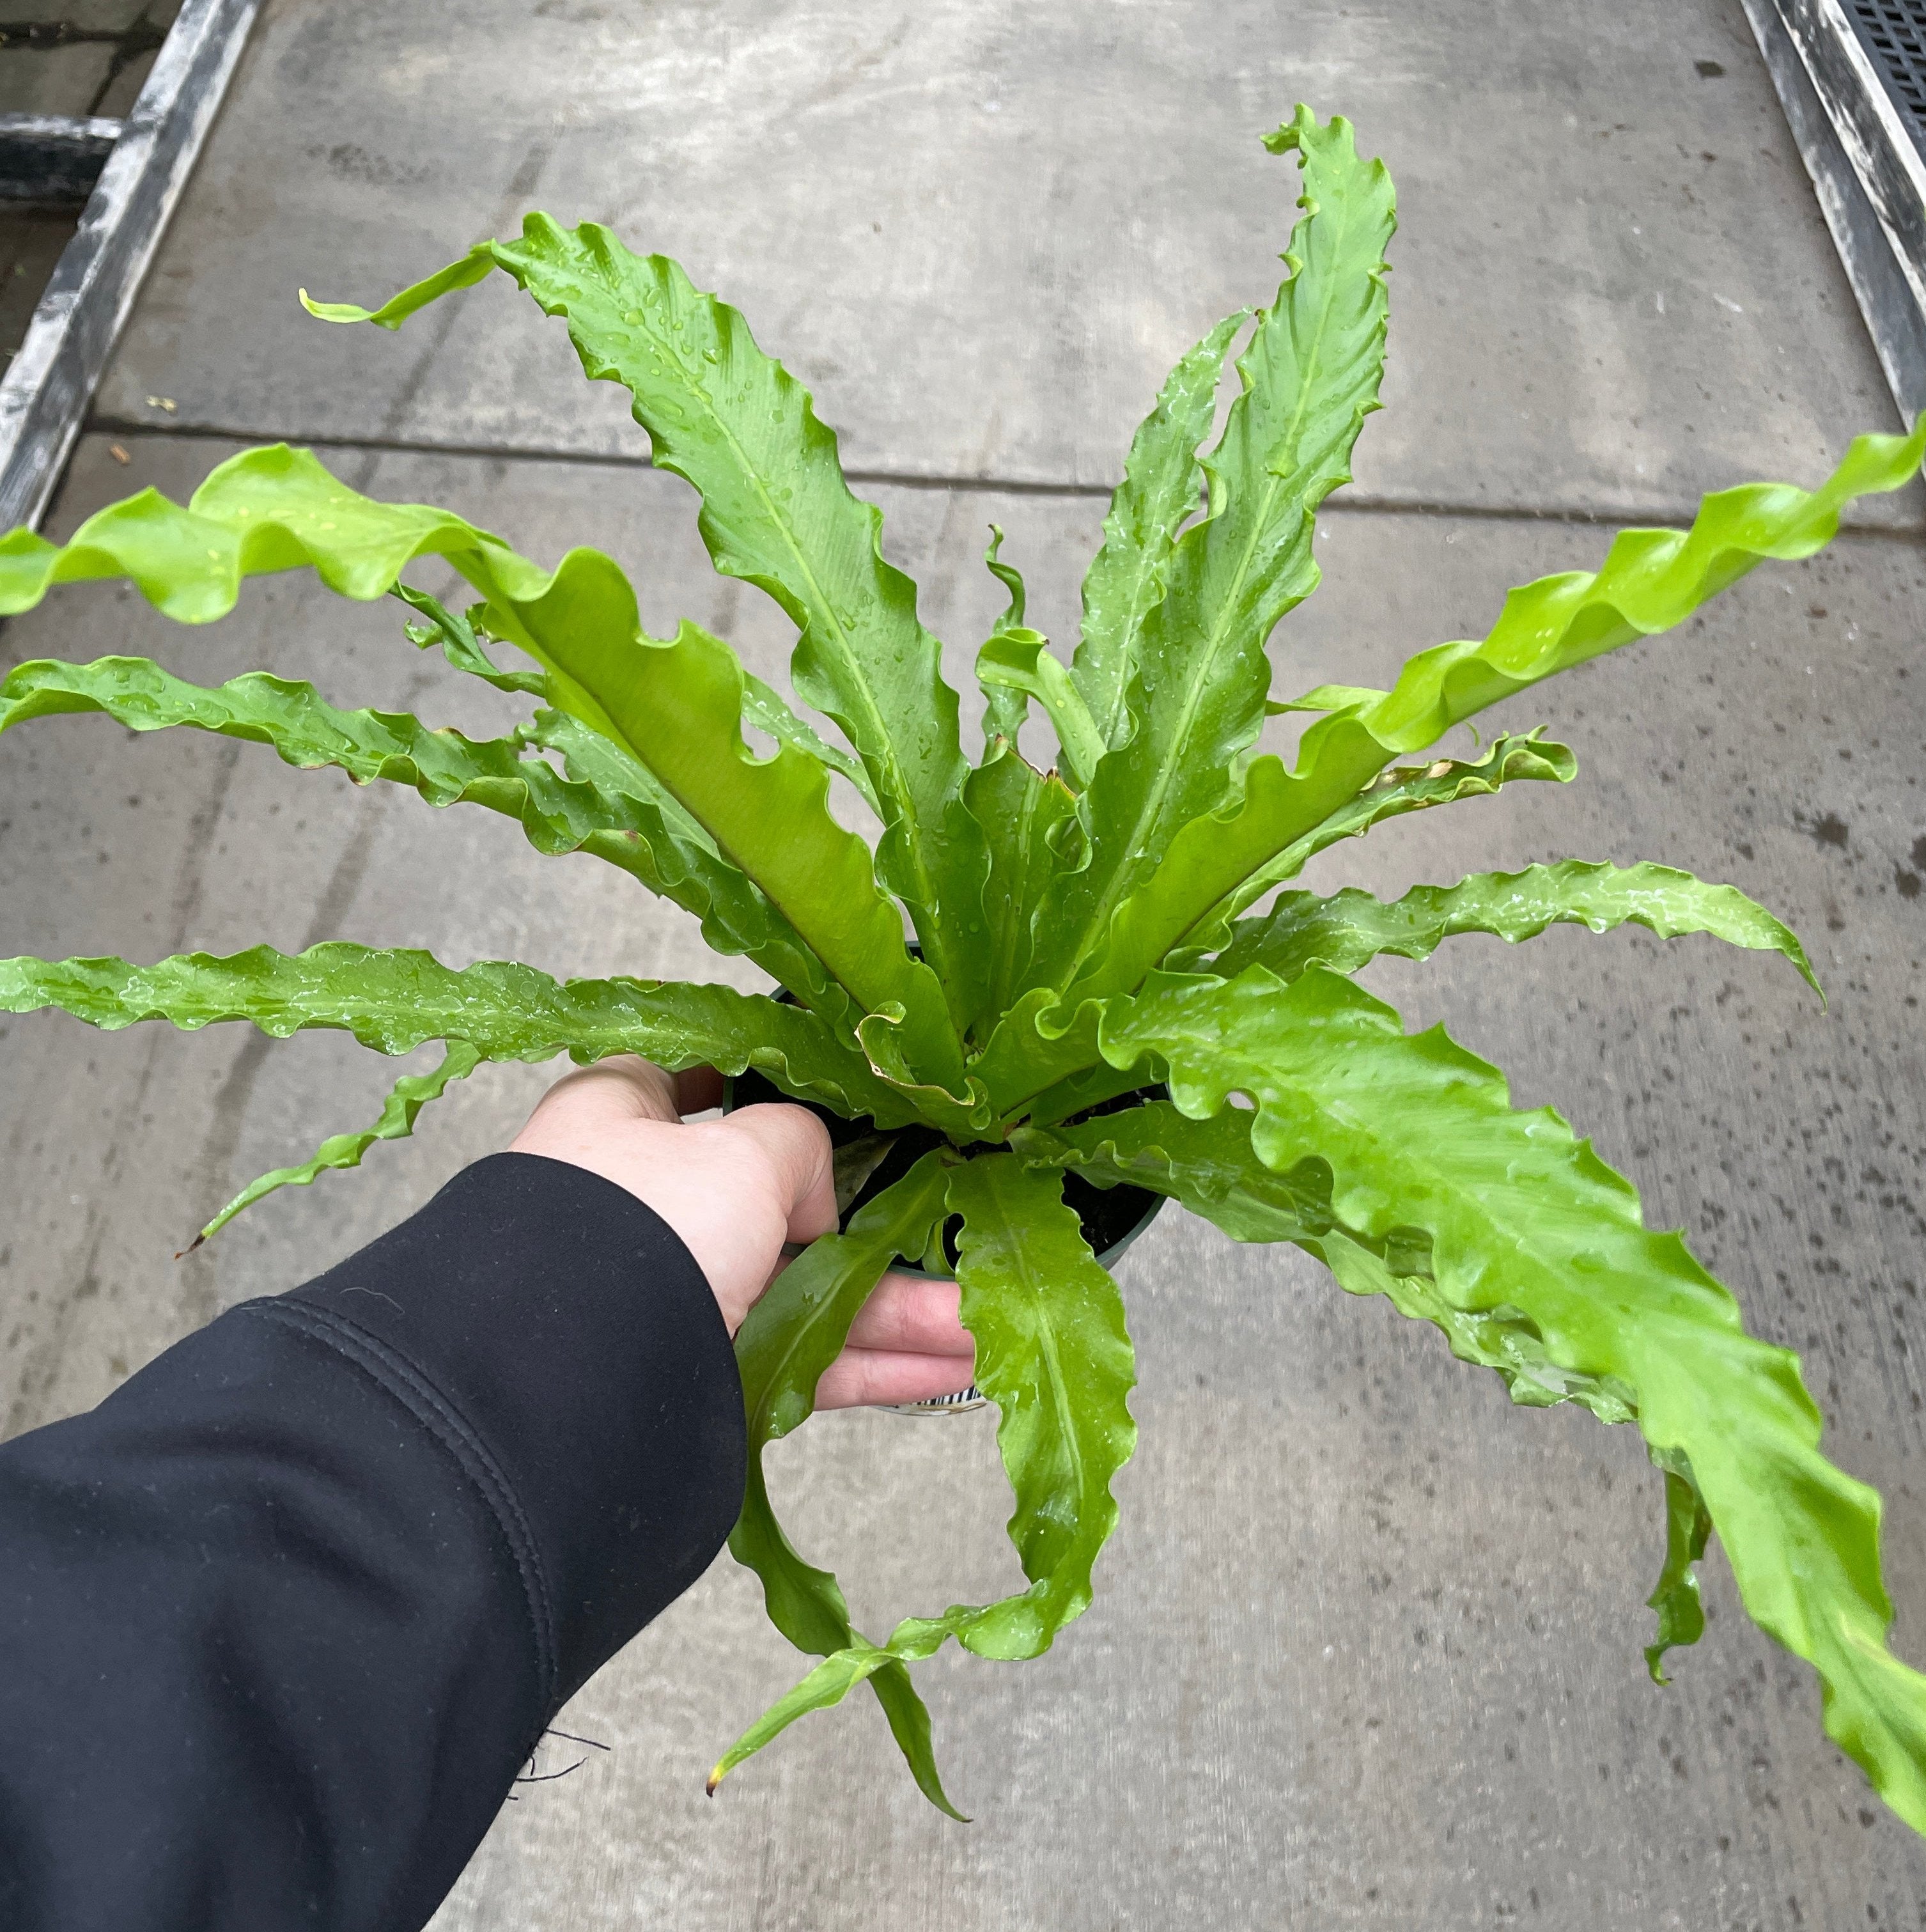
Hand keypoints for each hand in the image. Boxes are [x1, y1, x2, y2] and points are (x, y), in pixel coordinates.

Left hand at [508, 1057, 976, 1408]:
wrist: (573, 1388)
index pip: (694, 1081)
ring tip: (981, 1320)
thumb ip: (797, 1143)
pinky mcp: (704, 1377)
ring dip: (899, 1310)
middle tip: (953, 1235)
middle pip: (780, 1204)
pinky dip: (877, 1367)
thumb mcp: (739, 1153)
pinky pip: (807, 1364)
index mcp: (621, 1122)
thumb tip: (815, 1190)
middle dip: (878, 1227)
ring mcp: (675, 1296)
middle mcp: (645, 1207)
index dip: (764, 1083)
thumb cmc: (638, 1233)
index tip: (829, 1093)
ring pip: (807, 1294)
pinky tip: (951, 1366)